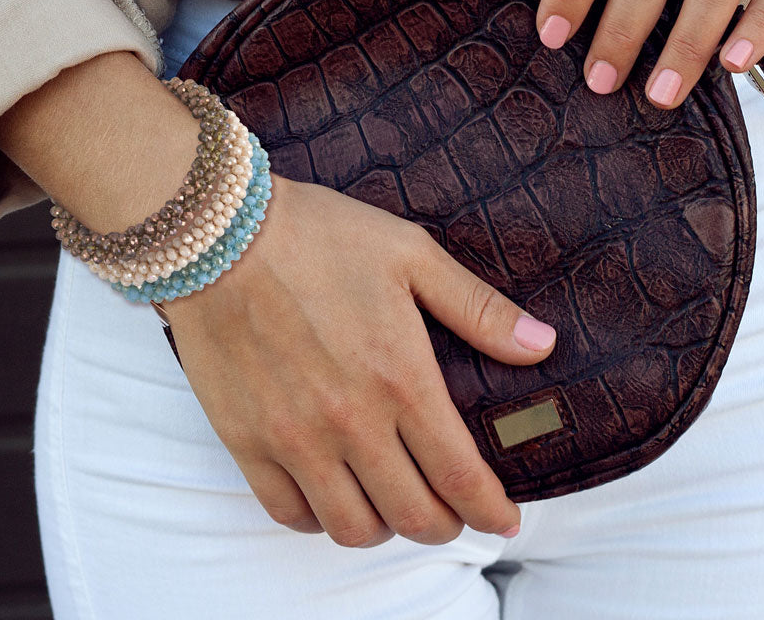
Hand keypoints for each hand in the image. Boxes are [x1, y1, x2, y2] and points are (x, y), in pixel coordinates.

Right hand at [159, 173, 556, 547]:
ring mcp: (294, 437)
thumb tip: (542, 346)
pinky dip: (317, 519)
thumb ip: (478, 308)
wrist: (221, 234)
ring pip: (352, 527)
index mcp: (400, 376)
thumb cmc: (320, 236)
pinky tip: (331, 495)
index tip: (504, 520)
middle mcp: (351, 421)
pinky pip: (286, 512)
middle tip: (452, 512)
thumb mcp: (410, 254)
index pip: (460, 476)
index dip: (491, 511)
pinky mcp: (245, 439)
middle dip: (445, 525)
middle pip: (412, 515)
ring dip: (384, 528)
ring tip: (392, 504)